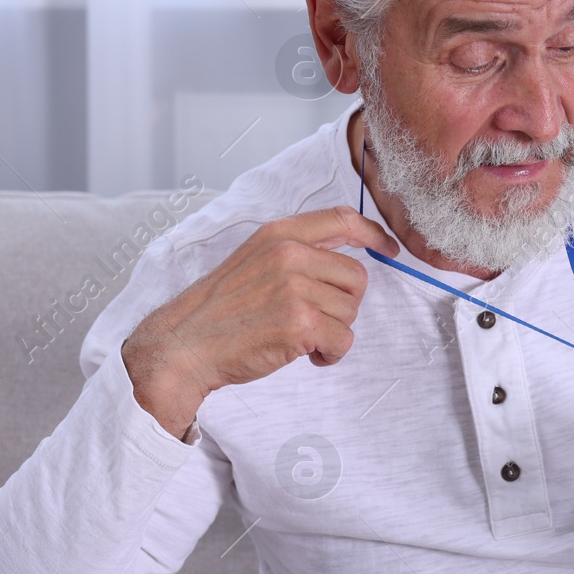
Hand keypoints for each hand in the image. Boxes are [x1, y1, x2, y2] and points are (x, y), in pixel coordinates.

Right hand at [121, 206, 399, 438]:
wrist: (184, 345)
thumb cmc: (220, 310)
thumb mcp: (254, 260)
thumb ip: (295, 252)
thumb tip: (342, 260)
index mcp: (279, 234)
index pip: (343, 219)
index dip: (374, 235)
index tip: (389, 249)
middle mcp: (290, 254)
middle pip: (356, 277)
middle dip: (343, 305)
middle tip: (314, 320)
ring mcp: (295, 288)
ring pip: (350, 312)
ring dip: (333, 332)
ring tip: (300, 337)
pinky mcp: (300, 323)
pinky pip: (343, 340)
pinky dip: (330, 354)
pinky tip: (305, 354)